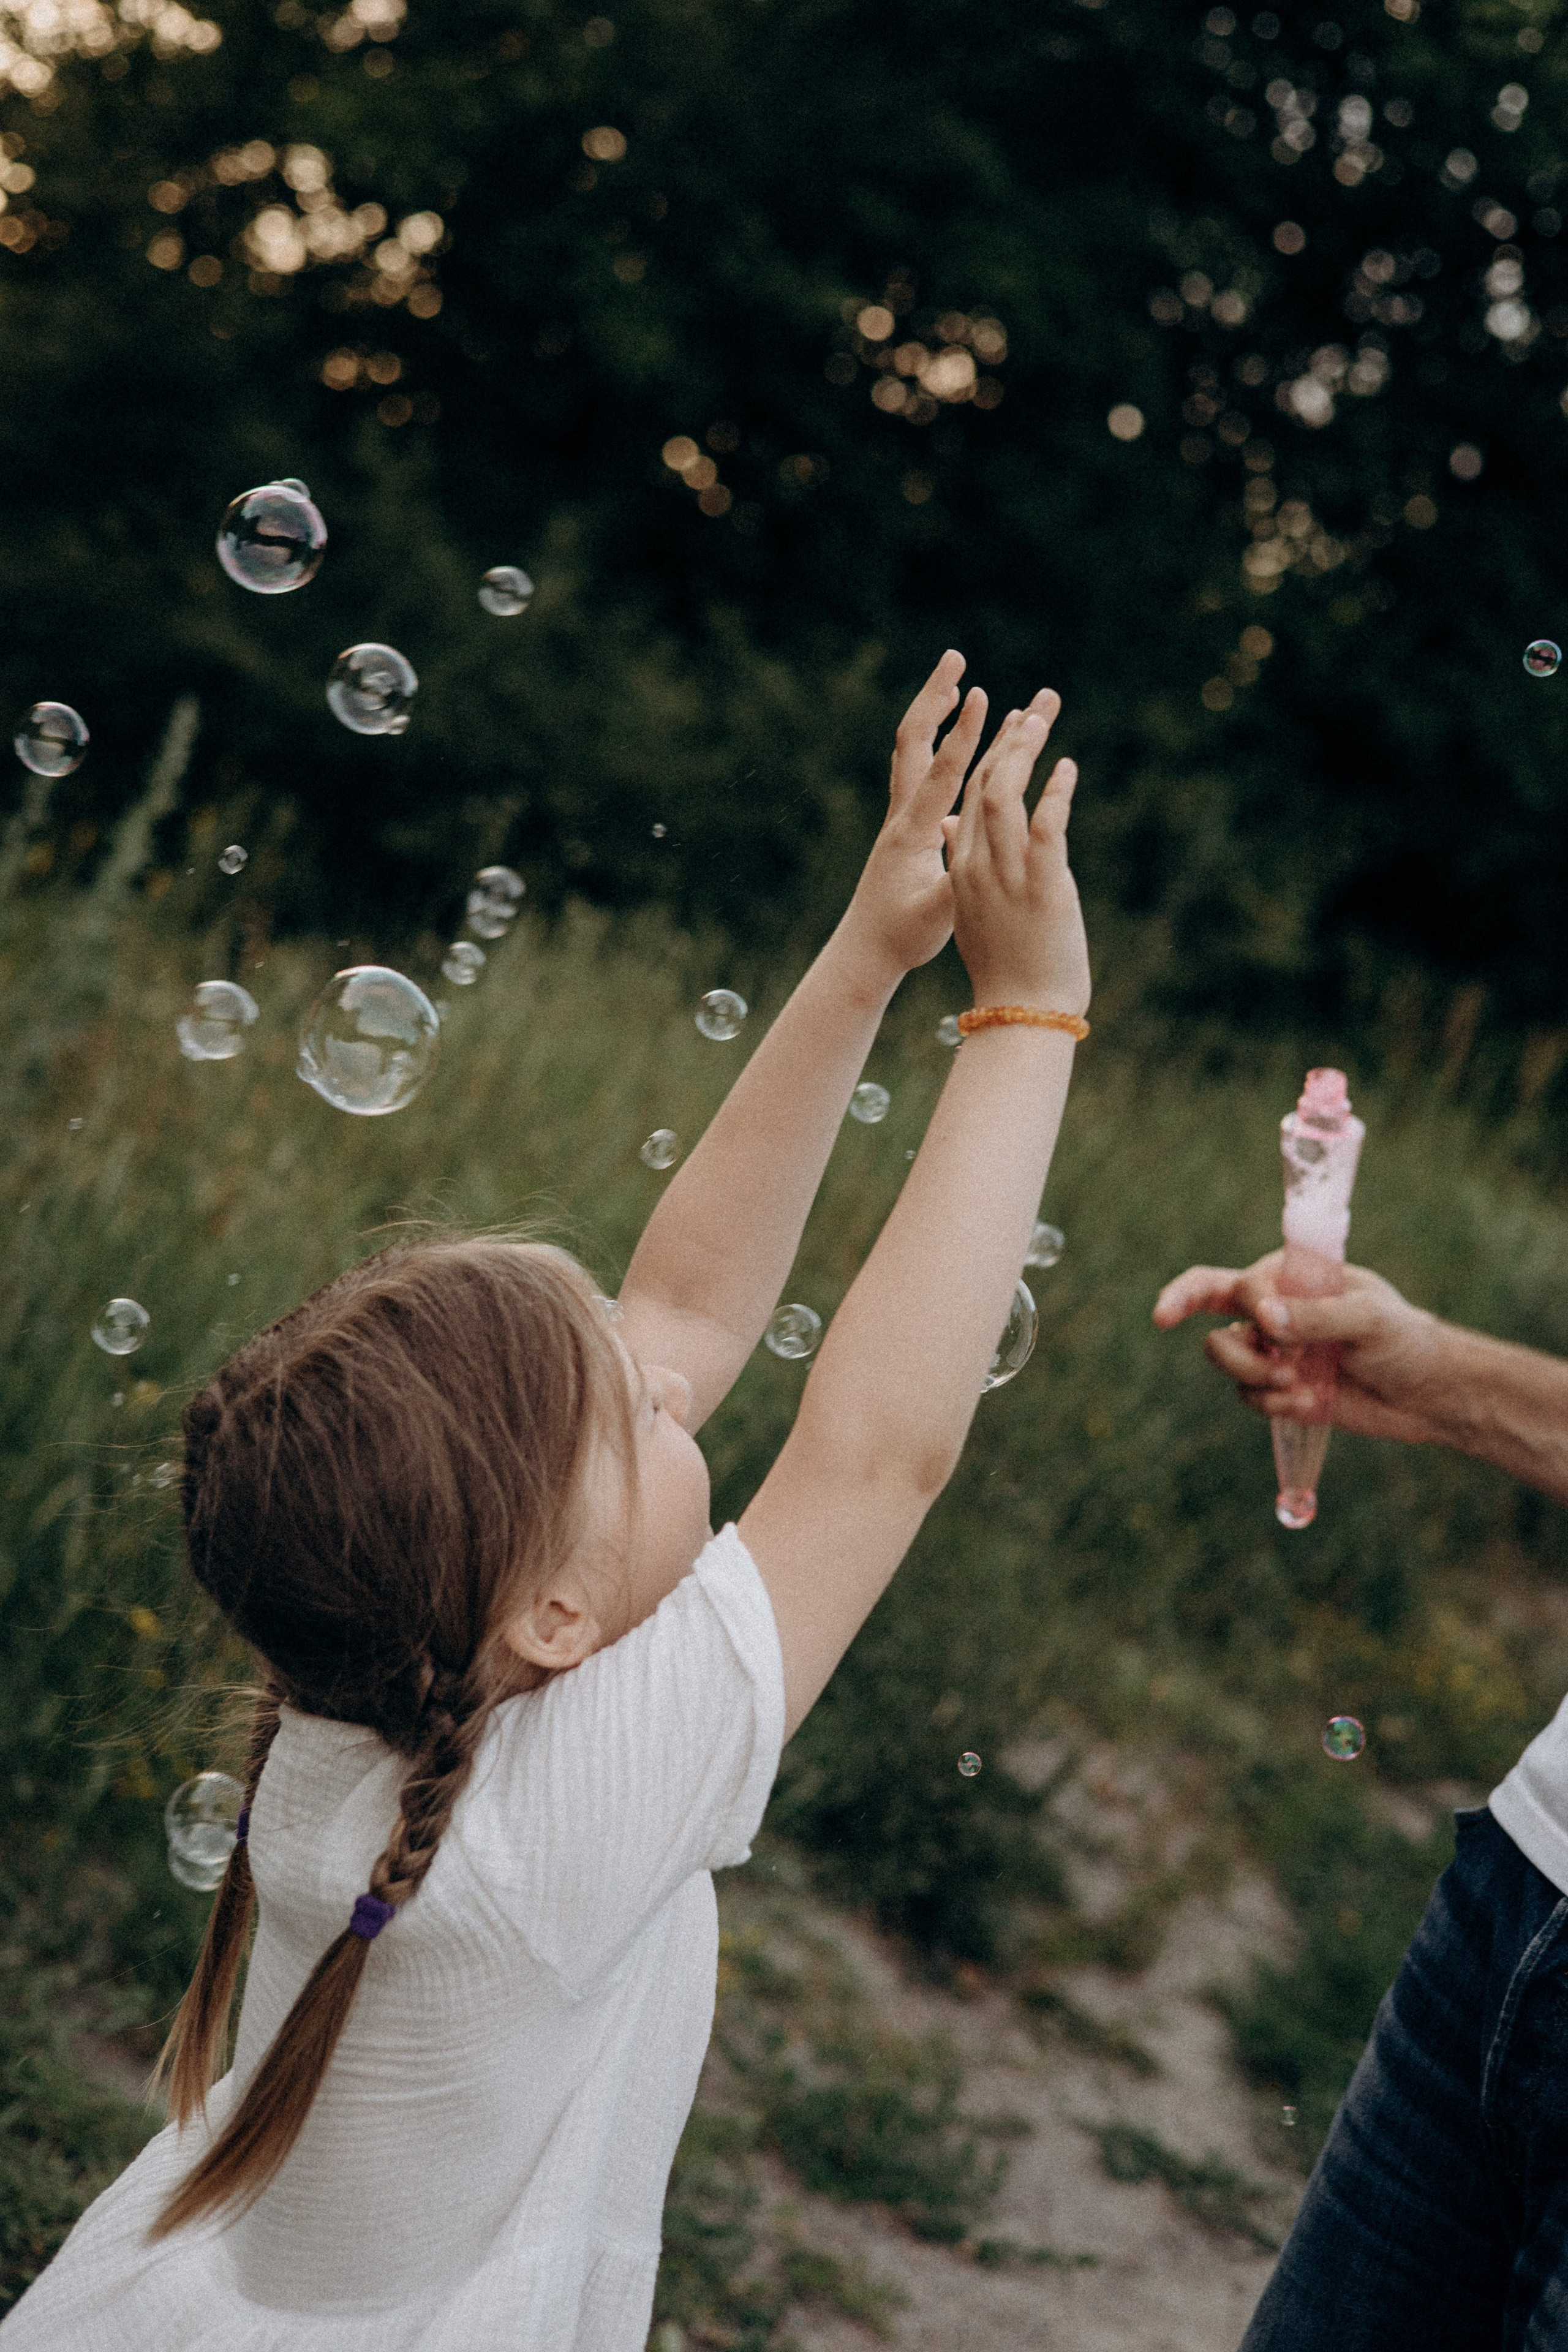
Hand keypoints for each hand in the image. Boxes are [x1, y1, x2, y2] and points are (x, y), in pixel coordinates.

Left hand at [839, 650, 989, 983]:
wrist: (865, 949)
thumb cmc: (900, 937)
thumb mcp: (934, 917)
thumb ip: (955, 891)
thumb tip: (976, 870)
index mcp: (913, 832)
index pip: (939, 773)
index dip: (962, 735)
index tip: (982, 694)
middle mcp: (901, 815)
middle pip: (913, 740)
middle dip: (936, 696)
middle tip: (956, 657)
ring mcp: (900, 816)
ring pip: (914, 749)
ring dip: (934, 712)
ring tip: (957, 681)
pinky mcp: (905, 824)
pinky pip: (920, 767)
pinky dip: (937, 739)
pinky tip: (951, 732)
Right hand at [942, 700, 1088, 1014]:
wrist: (1021, 1013)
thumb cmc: (1008, 970)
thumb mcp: (978, 917)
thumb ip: (970, 876)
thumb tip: (962, 843)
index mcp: (962, 870)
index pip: (970, 798)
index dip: (990, 756)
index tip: (1011, 724)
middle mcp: (977, 865)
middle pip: (986, 784)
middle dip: (1012, 738)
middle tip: (1038, 703)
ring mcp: (1006, 874)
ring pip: (1007, 794)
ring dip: (1026, 751)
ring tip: (1045, 717)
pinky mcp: (1042, 885)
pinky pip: (1046, 824)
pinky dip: (1057, 791)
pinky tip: (1068, 768)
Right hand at [1152, 1253, 1444, 1443]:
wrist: (1425, 1394)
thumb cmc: (1405, 1342)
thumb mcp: (1370, 1320)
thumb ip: (1317, 1316)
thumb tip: (1264, 1318)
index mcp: (1293, 1277)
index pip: (1240, 1282)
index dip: (1236, 1300)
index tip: (1216, 1317)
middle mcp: (1274, 1308)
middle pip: (1207, 1304)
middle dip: (1194, 1314)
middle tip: (1188, 1326)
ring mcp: (1272, 1350)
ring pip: (1222, 1355)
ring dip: (1252, 1374)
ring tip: (1295, 1385)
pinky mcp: (1277, 1389)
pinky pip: (1247, 1395)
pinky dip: (1271, 1402)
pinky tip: (1309, 1404)